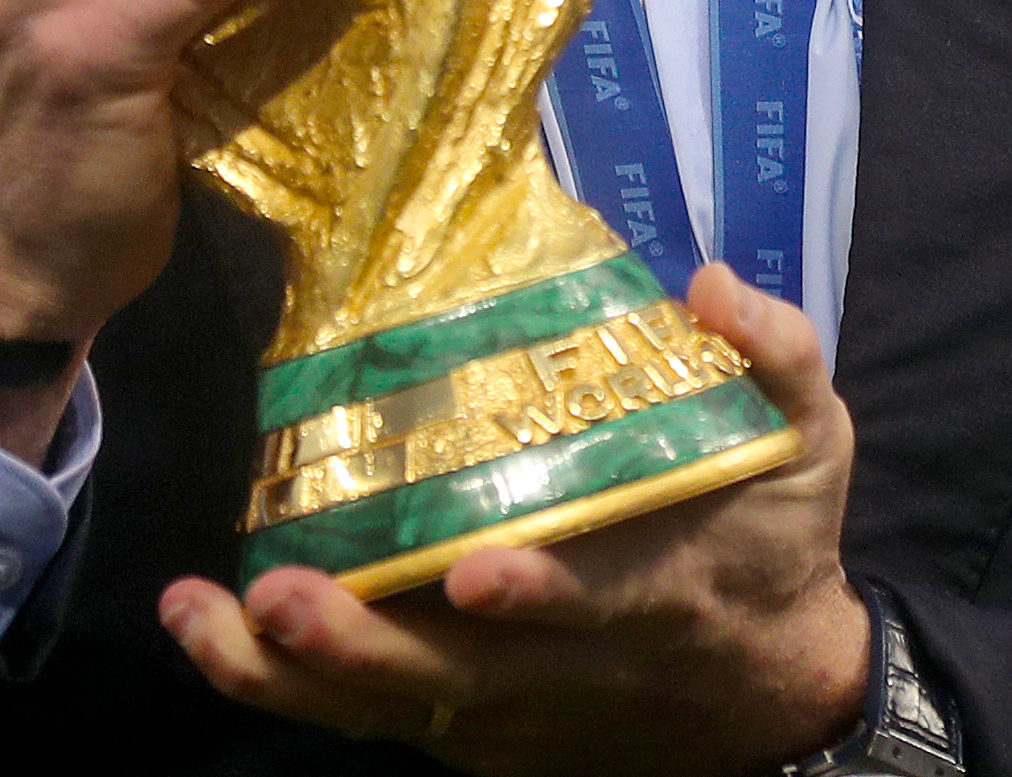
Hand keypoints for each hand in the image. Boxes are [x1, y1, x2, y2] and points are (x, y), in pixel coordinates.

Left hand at [157, 266, 869, 774]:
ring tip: (200, 619)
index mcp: (656, 593)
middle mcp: (568, 667)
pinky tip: (213, 635)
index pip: (591, 604)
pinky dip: (287, 688)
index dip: (535, 595)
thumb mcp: (811, 446)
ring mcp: (510, 710)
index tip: (472, 569)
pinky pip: (369, 718)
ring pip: (389, 708)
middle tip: (277, 599)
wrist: (776, 694)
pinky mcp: (471, 729)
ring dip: (291, 675)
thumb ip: (778, 356)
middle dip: (360, 648)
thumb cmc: (776, 544)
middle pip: (454, 678)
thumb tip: (711, 282)